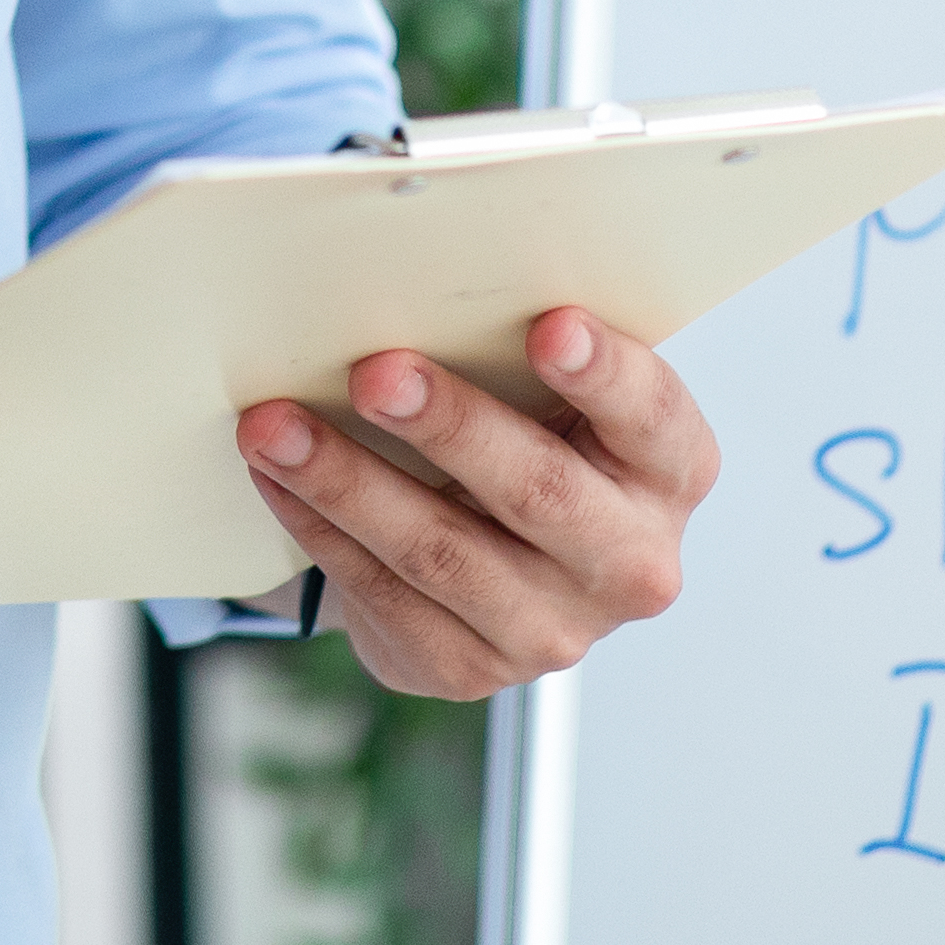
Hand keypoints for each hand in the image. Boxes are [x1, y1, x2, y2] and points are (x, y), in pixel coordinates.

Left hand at [235, 305, 714, 699]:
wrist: (503, 548)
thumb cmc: (530, 430)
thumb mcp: (554, 389)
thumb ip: (524, 344)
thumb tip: (418, 278)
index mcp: (669, 469)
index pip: (651, 415)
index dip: (604, 373)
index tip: (549, 326)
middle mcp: (630, 561)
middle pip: (539, 491)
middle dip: (450, 426)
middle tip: (374, 373)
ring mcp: (555, 628)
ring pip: (442, 552)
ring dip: (347, 481)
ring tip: (276, 426)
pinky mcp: (473, 666)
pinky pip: (386, 594)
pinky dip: (322, 528)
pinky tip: (279, 480)